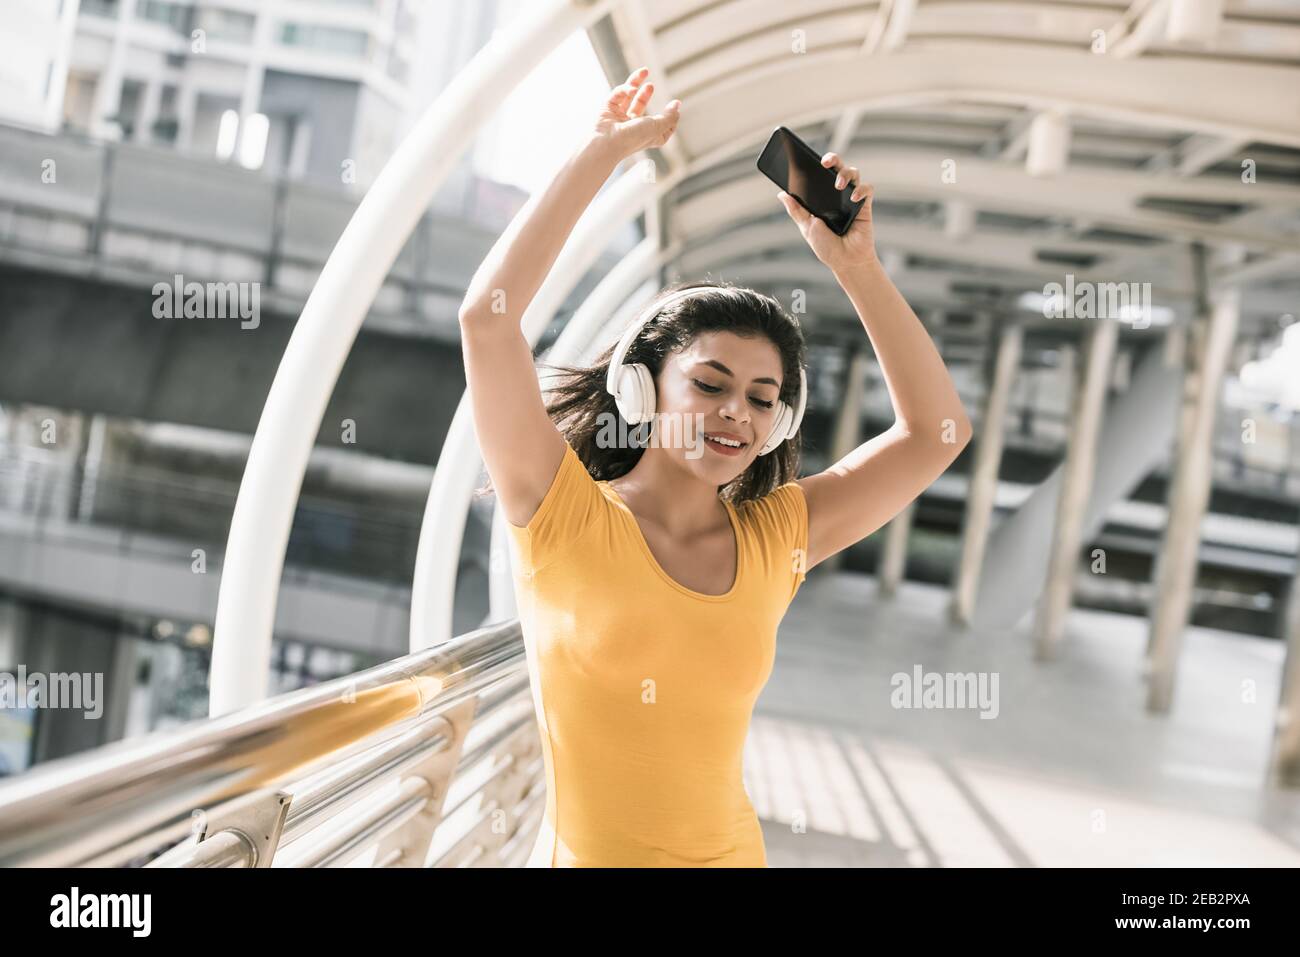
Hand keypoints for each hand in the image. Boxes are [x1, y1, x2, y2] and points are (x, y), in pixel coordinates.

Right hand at [590, 67, 680, 160]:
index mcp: (646, 135)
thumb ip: (670, 115)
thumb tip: (677, 104)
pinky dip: (625, 89)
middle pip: (639, 107)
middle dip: (645, 95)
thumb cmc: (634, 137)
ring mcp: (618, 118)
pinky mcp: (607, 109)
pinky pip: (617, 95)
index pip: (659, 127)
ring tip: (644, 71)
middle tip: (651, 86)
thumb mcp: (658, 126)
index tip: (675, 105)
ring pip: (627, 97)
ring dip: (635, 84)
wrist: (608, 142)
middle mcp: (632, 127)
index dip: (668, 118)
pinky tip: (632, 89)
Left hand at [777, 152, 875, 270]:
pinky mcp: (865, 206)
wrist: (846, 262)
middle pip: (838, 167)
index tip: (806, 158)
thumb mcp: (807, 227)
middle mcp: (838, 194)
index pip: (820, 175)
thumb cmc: (827, 246)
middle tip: (824, 162)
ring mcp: (852, 198)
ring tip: (838, 185)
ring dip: (845, 174)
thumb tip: (781, 194)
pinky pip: (867, 189)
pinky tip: (854, 197)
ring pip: (853, 173)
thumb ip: (796, 210)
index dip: (815, 164)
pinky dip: (861, 189)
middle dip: (833, 159)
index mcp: (824, 197)